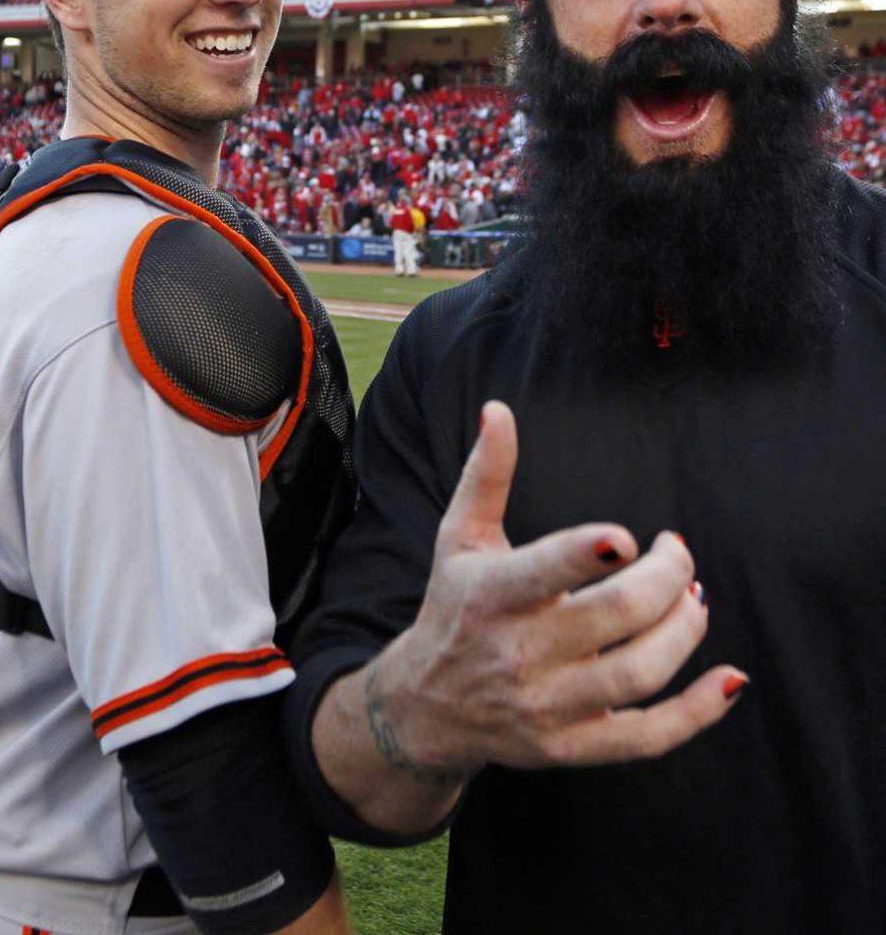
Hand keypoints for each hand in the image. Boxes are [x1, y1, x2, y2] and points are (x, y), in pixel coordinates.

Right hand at [369, 401, 745, 776]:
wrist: (427, 707)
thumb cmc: (454, 606)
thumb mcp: (459, 537)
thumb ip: (486, 474)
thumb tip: (498, 409)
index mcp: (491, 595)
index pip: (545, 573)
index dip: (591, 553)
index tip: (629, 537)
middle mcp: (518, 654)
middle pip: (616, 616)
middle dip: (666, 576)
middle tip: (676, 549)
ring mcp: (547, 707)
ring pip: (638, 672)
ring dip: (685, 630)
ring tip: (692, 597)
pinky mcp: (571, 748)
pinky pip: (647, 739)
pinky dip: (698, 713)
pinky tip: (729, 678)